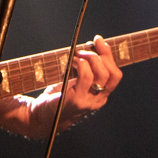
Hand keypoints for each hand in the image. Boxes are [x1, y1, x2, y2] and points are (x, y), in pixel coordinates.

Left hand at [7, 35, 122, 136]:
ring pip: (101, 74)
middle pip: (112, 74)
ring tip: (76, 56)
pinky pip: (86, 76)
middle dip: (101, 55)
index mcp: (101, 95)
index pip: (115, 75)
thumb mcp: (75, 81)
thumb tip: (90, 46)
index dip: (109, 56)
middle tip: (85, 48)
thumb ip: (85, 68)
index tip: (98, 41)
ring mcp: (88, 101)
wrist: (42, 116)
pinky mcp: (77, 100)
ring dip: (89, 59)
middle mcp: (98, 100)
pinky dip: (80, 64)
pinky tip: (72, 61)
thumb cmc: (59, 96)